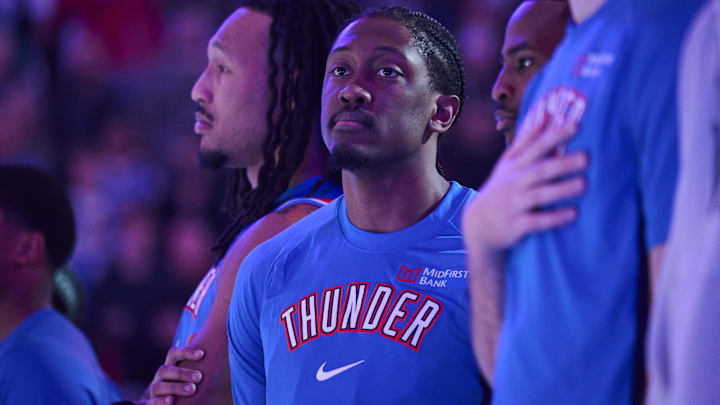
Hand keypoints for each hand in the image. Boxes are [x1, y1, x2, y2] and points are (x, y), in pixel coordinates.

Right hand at [141, 347, 204, 402]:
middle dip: (182, 373)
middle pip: (165, 370)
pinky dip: (159, 402)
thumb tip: (194, 334)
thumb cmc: (178, 382)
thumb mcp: (185, 369)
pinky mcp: (149, 404)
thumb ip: (189, 356)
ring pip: (157, 387)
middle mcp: (159, 377)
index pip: (173, 354)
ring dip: (175, 388)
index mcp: (169, 366)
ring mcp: (153, 391)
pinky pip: (149, 403)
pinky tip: (171, 402)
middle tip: (199, 377)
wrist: (161, 402)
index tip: (202, 354)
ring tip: (192, 390)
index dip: (186, 352)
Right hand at [462, 119, 586, 251]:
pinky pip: (537, 221)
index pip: (536, 147)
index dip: (555, 136)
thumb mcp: (508, 163)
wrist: (478, 224)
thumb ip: (527, 140)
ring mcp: (514, 203)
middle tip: (587, 157)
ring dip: (561, 189)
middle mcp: (514, 182)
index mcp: (515, 165)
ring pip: (539, 195)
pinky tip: (573, 213)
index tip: (576, 126)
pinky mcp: (516, 225)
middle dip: (562, 163)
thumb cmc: (500, 189)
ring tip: (584, 184)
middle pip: (539, 170)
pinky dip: (554, 218)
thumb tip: (547, 115)